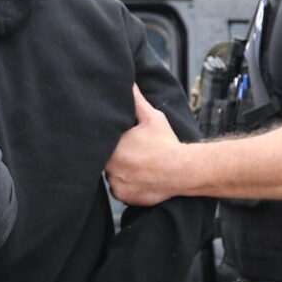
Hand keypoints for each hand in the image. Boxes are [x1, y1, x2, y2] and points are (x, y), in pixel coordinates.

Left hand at [105, 84, 181, 205]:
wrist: (182, 170)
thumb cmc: (166, 144)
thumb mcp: (152, 118)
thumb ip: (136, 101)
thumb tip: (130, 84)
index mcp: (112, 146)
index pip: (100, 144)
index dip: (109, 143)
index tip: (122, 143)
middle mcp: (109, 166)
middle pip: (104, 161)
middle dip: (115, 157)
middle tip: (131, 155)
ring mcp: (115, 182)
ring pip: (112, 176)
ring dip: (120, 172)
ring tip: (136, 166)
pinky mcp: (123, 196)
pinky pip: (119, 190)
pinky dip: (126, 186)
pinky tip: (139, 177)